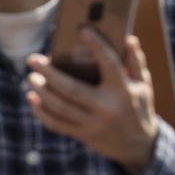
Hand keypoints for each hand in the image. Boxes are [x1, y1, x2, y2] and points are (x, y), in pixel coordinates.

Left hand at [27, 29, 158, 173]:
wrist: (138, 145)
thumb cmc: (139, 107)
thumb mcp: (143, 85)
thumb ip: (135, 62)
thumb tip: (128, 38)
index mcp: (124, 91)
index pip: (110, 64)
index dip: (97, 46)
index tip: (82, 30)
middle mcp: (107, 108)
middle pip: (72, 89)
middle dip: (50, 73)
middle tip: (34, 59)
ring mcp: (93, 123)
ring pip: (60, 107)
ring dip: (42, 91)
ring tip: (31, 77)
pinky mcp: (83, 134)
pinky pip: (56, 124)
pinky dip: (41, 111)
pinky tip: (33, 98)